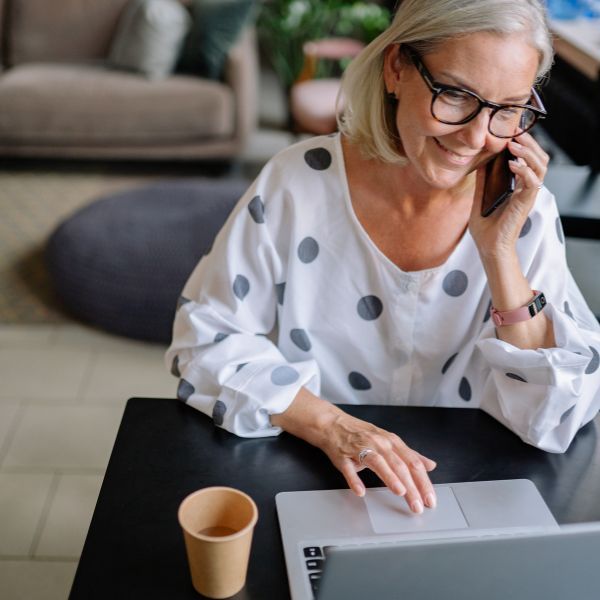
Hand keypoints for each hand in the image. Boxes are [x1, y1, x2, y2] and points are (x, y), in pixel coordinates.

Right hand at [320, 410, 436, 513]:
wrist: (333, 424)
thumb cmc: (362, 434)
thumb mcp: (389, 441)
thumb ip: (409, 454)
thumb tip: (430, 465)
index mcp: (392, 442)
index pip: (412, 462)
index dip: (423, 481)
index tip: (430, 499)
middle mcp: (379, 444)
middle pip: (399, 465)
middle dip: (411, 486)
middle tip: (418, 505)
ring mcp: (361, 449)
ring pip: (378, 463)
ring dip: (390, 478)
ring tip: (401, 492)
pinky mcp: (343, 456)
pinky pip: (349, 468)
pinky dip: (355, 480)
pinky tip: (361, 491)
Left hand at [469, 132, 548, 259]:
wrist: (489, 248)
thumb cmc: (485, 229)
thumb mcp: (480, 199)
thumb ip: (482, 182)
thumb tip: (479, 163)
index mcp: (518, 187)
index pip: (528, 160)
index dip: (523, 145)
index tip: (509, 132)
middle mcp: (526, 189)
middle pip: (539, 159)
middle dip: (529, 143)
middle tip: (514, 132)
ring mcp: (528, 195)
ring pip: (540, 167)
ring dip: (528, 153)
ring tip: (513, 144)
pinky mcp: (526, 203)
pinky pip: (532, 182)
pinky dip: (524, 170)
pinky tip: (513, 164)